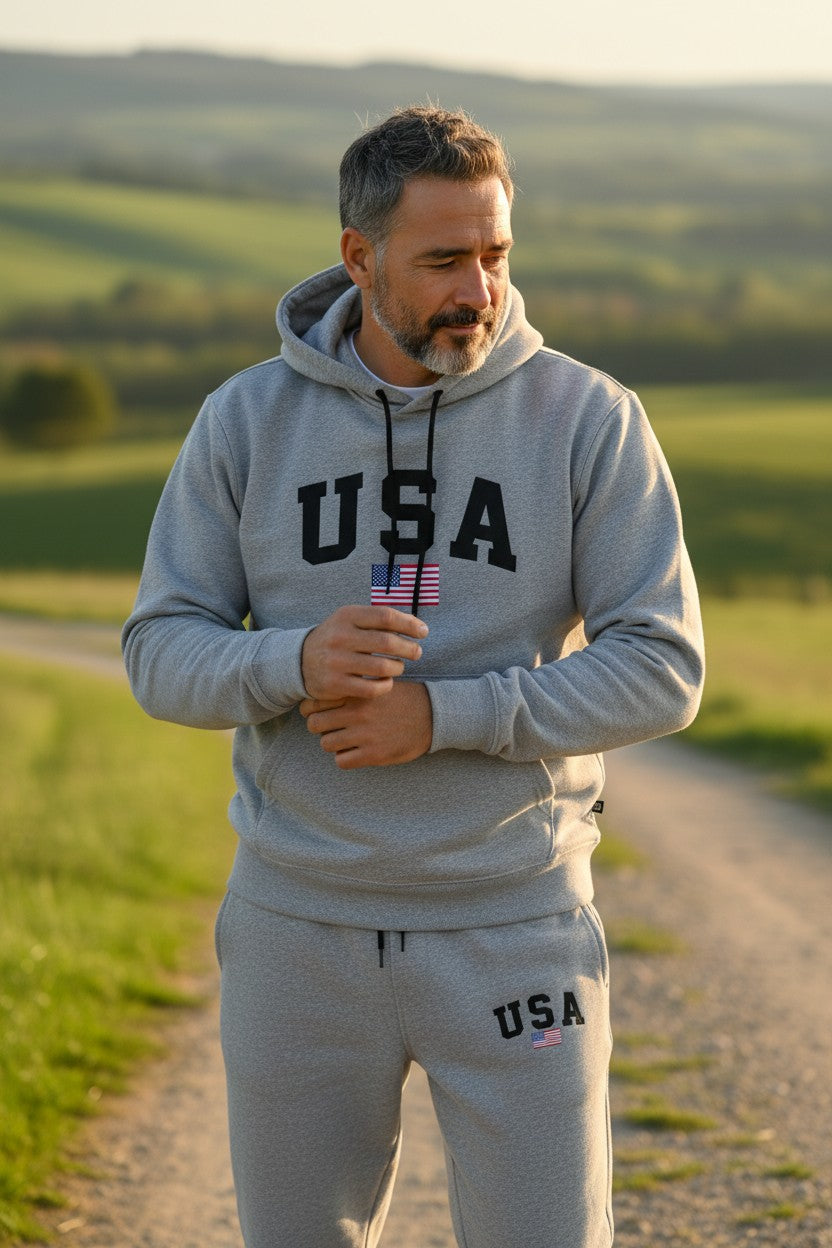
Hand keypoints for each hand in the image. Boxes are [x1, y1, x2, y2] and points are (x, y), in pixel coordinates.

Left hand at [300, 681, 431, 769]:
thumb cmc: (403, 698)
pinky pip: (342, 762)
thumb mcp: (378, 683)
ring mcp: (365, 735)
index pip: (315, 701)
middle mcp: (357, 713)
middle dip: (319, 726)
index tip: (317, 711)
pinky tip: (355, 752)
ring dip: (332, 743)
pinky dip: (345, 758)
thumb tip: (325, 690)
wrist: (432, 715)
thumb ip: (353, 686)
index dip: (311, 708)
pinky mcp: (374, 754)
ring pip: (326, 744)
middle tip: (329, 727)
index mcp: (357, 693)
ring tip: (344, 740)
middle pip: (315, 724)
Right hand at [301, 605, 427, 701]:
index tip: (423, 632)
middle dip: (409, 648)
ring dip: (398, 668)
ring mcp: (336, 662)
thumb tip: (417, 625)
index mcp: (346, 616)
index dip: (409, 624)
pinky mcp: (334, 685)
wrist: (301, 660)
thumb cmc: (338, 638)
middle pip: (387, 642)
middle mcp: (340, 637)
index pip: (386, 616)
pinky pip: (371, 689)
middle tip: (417, 653)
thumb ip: (380, 619)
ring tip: (399, 667)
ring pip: (382, 667)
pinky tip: (387, 682)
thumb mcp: (352, 620)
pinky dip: (386, 686)